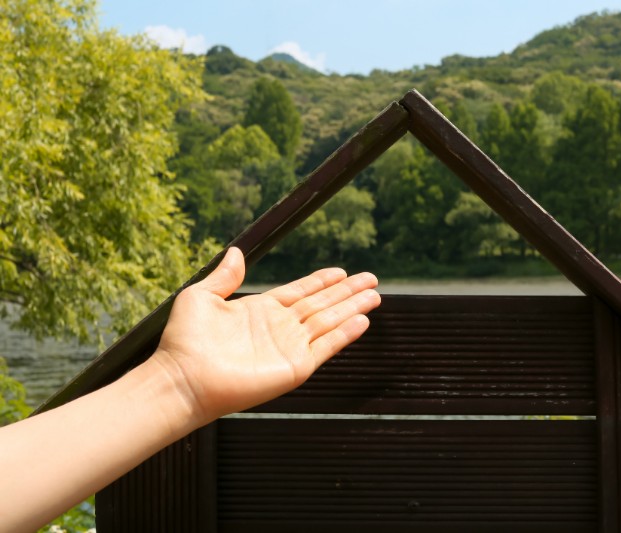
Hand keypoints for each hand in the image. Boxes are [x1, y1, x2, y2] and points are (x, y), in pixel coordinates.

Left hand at [152, 247, 379, 424]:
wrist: (184, 379)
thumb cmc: (185, 341)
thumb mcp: (201, 297)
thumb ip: (224, 276)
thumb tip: (235, 251)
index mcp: (261, 310)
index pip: (300, 292)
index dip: (321, 281)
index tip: (341, 271)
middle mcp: (279, 328)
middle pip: (322, 304)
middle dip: (347, 292)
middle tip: (371, 279)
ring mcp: (289, 348)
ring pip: (329, 322)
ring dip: (352, 308)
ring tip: (374, 296)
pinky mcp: (295, 367)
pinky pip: (326, 346)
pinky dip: (345, 334)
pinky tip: (362, 321)